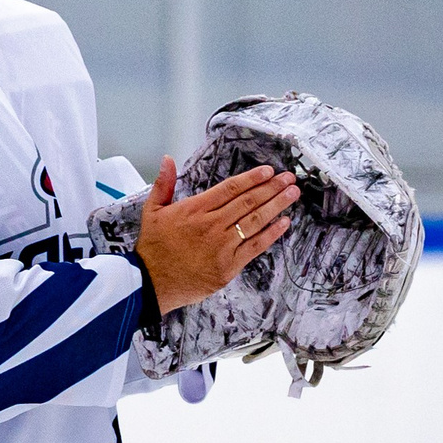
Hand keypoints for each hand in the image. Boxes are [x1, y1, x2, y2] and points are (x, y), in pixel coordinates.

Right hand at [133, 156, 300, 315]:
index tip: (268, 171)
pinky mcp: (228, 266)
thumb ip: (164, 183)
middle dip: (272, 188)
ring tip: (292, 193)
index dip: (252, 178)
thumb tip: (168, 159)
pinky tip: (284, 222)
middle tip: (289, 178)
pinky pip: (254, 246)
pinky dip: (271, 233)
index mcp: (195, 209)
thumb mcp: (152, 210)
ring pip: (255, 221)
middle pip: (248, 202)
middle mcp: (211, 225)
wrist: (150, 282)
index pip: (230, 188)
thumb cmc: (153, 247)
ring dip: (277, 205)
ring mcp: (221, 246)